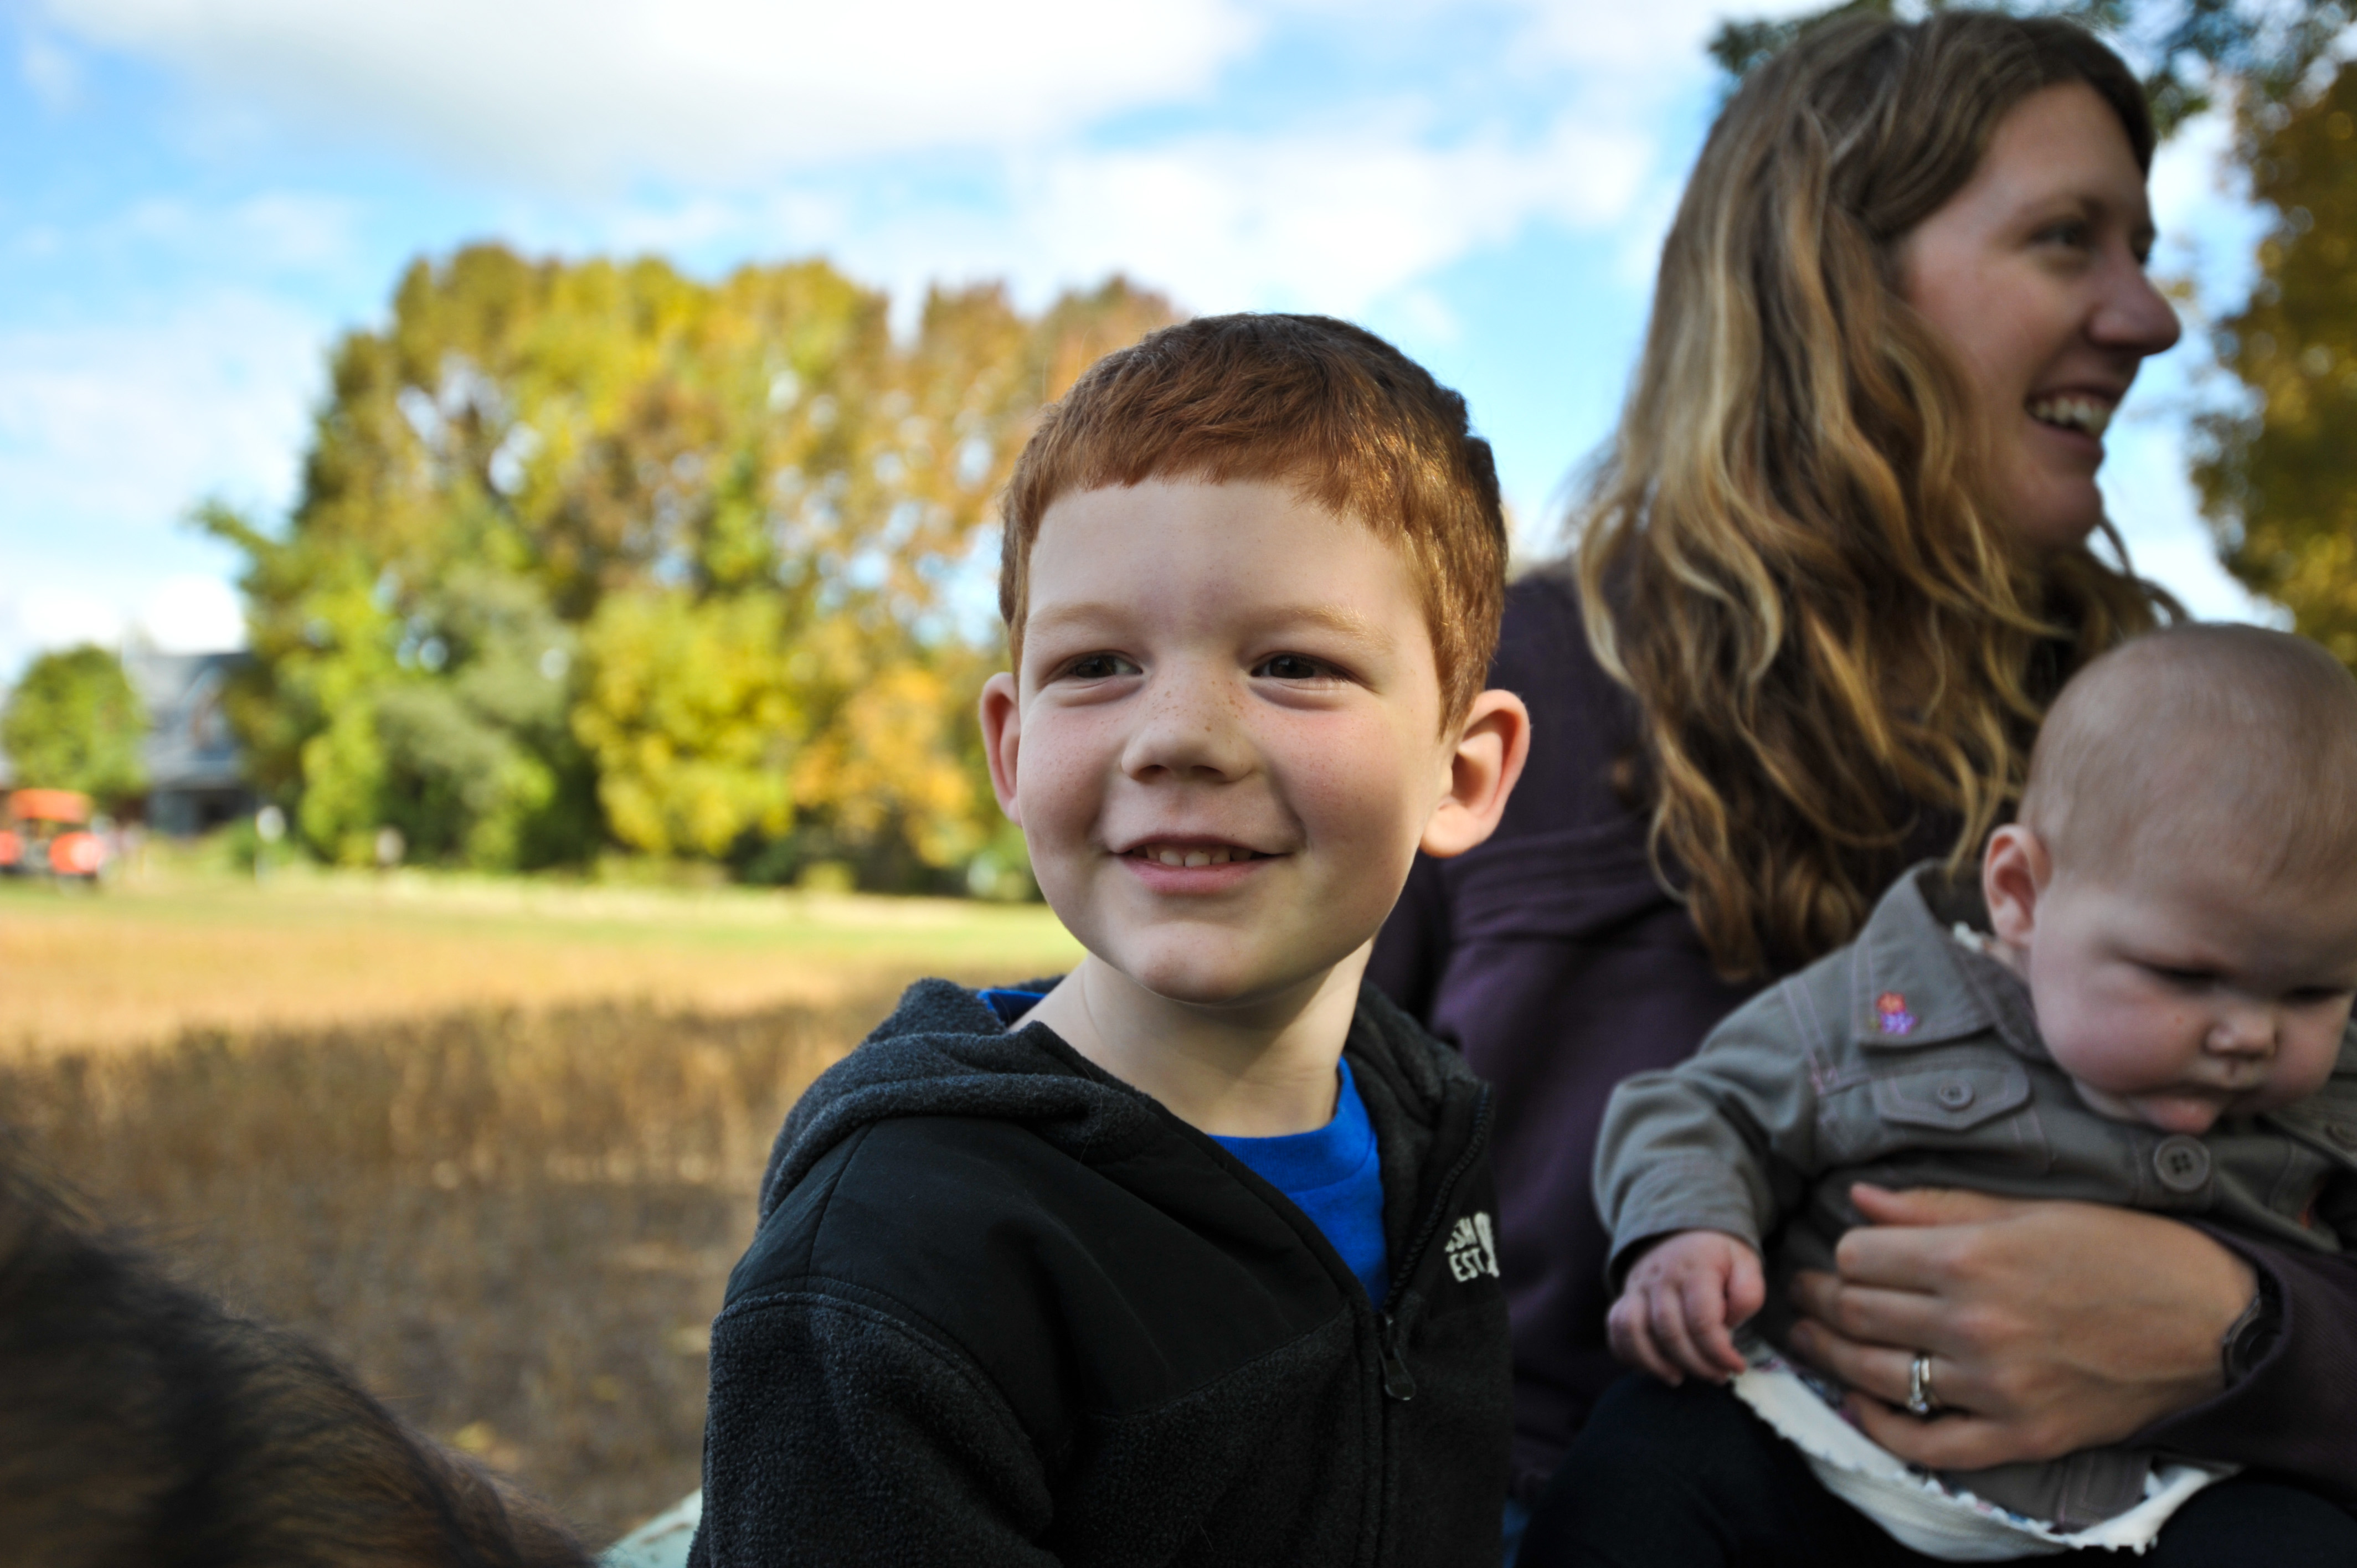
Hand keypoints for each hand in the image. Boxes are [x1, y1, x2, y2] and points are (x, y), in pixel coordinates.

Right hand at [1608, 1229, 1762, 1384]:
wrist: (1681, 1229)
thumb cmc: (1718, 1256)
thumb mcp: (1746, 1263)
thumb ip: (1747, 1294)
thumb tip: (1729, 1324)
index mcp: (1695, 1268)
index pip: (1701, 1321)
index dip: (1719, 1353)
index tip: (1737, 1367)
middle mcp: (1660, 1277)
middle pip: (1670, 1333)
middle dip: (1696, 1364)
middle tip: (1717, 1377)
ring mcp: (1638, 1286)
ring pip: (1634, 1331)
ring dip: (1655, 1363)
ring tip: (1678, 1377)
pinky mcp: (1625, 1296)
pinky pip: (1615, 1328)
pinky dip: (1629, 1353)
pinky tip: (1653, 1366)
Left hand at [1786, 1185, 2256, 1469]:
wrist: (2212, 1322)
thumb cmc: (2124, 1250)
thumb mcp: (2031, 1210)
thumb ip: (1937, 1208)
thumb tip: (1858, 1199)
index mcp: (1971, 1259)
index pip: (1860, 1257)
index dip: (1844, 1252)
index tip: (1841, 1252)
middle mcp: (1974, 1325)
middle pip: (1859, 1313)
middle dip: (1823, 1299)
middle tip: (1806, 1292)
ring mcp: (1994, 1387)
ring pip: (1876, 1375)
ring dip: (1832, 1357)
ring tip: (1812, 1338)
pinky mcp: (2020, 1436)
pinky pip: (1926, 1443)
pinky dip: (1883, 1427)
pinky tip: (1861, 1404)